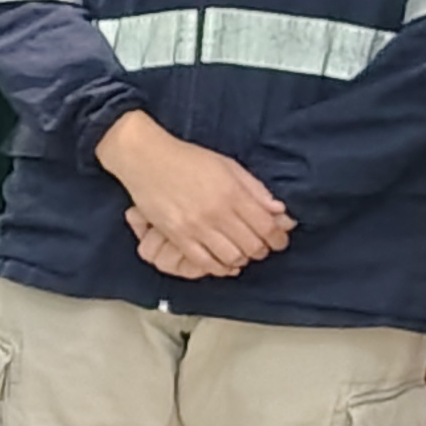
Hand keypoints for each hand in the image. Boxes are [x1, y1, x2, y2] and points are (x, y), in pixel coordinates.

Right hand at [99, 113, 289, 275]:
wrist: (146, 158)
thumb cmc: (188, 159)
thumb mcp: (228, 165)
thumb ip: (255, 189)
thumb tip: (279, 211)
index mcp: (233, 193)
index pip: (267, 227)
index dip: (278, 238)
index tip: (279, 240)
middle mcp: (217, 213)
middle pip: (252, 245)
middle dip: (262, 250)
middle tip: (260, 246)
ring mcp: (195, 227)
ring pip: (231, 257)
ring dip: (242, 259)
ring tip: (241, 253)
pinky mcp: (177, 236)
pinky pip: (203, 262)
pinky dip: (218, 267)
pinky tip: (222, 262)